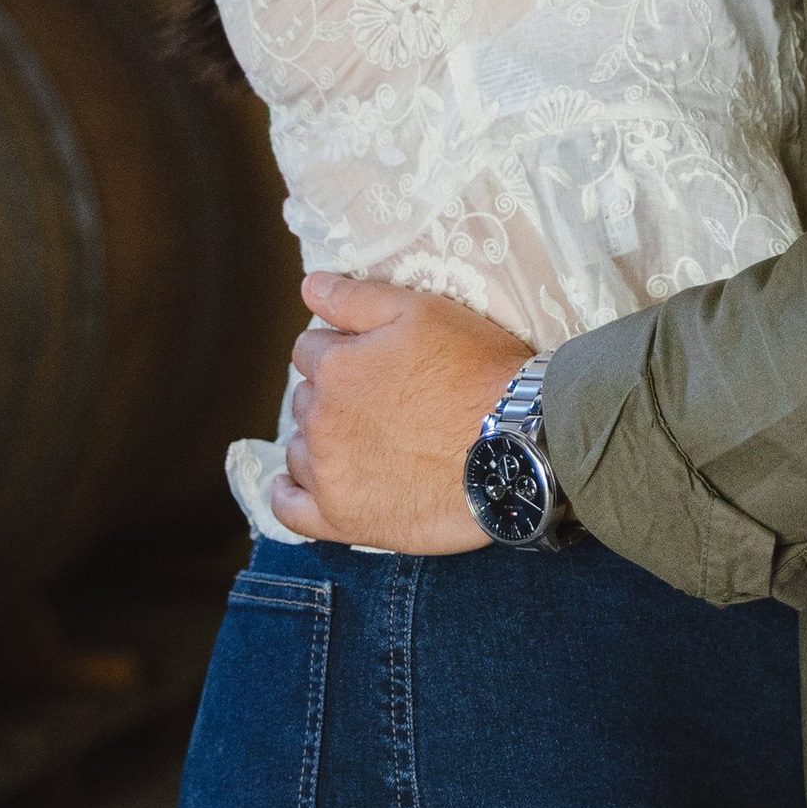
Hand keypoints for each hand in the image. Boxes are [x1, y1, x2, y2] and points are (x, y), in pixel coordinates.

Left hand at [271, 270, 529, 553]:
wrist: (517, 446)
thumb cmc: (476, 372)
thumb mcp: (423, 312)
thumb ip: (357, 298)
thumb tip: (309, 286)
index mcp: (336, 368)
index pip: (311, 349)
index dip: (342, 349)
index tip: (374, 360)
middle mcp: (322, 422)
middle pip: (306, 398)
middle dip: (333, 393)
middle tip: (381, 399)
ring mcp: (329, 476)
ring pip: (299, 447)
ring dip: (319, 438)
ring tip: (365, 439)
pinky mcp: (342, 521)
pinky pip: (289, 510)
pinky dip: (290, 494)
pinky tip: (303, 484)